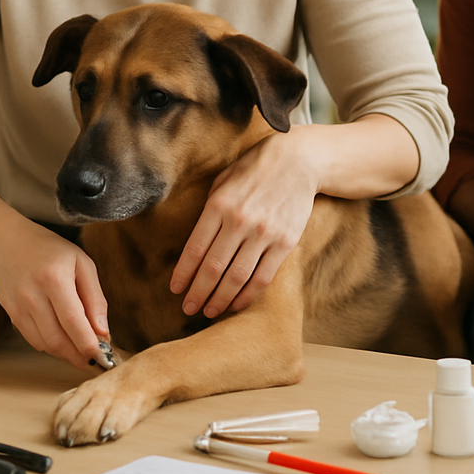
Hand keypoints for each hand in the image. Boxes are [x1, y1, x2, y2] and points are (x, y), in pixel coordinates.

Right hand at [0, 216, 109, 370]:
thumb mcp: (81, 262)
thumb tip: (103, 332)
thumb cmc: (48, 249)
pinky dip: (52, 347)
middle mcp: (33, 295)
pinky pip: (35, 341)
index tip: (104, 355)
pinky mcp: (12, 316)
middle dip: (80, 356)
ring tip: (83, 351)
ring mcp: (19, 307)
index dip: (89, 344)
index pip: (73, 321)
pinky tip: (65, 342)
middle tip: (97, 359)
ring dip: (67, 355)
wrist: (5, 242)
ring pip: (46, 345)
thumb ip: (95, 297)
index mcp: (54, 278)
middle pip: (58, 339)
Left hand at [170, 127, 317, 318]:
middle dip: (197, 292)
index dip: (183, 273)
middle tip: (187, 308)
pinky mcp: (285, 242)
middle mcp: (239, 221)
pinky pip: (263, 277)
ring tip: (209, 311)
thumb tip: (195, 245)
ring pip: (237, 277)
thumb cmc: (254, 169)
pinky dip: (247, 296)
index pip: (195, 248)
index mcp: (219, 204)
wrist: (298, 161)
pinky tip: (236, 305)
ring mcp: (264, 233)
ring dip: (220, 299)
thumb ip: (208, 210)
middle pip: (213, 268)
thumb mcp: (223, 181)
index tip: (175, 289)